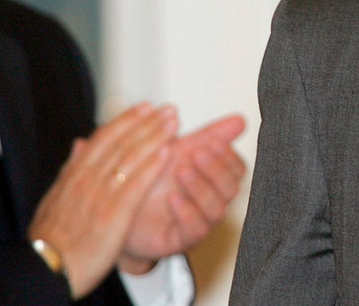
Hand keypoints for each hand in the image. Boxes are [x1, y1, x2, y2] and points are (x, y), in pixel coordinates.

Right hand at [28, 103, 176, 298]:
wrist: (45, 268)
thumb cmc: (51, 239)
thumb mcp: (54, 197)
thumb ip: (70, 170)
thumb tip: (78, 145)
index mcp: (75, 174)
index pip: (104, 138)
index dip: (127, 120)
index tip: (144, 108)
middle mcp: (88, 179)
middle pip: (121, 142)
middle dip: (147, 123)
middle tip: (168, 109)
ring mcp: (100, 195)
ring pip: (130, 157)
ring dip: (154, 137)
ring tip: (173, 123)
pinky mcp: (113, 214)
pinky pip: (135, 185)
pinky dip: (151, 166)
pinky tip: (166, 153)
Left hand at [119, 114, 245, 272]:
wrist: (118, 205)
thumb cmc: (150, 178)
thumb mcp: (178, 150)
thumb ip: (209, 135)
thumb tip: (240, 119)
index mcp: (212, 179)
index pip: (237, 169)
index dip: (228, 156)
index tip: (212, 142)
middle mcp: (209, 201)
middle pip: (231, 188)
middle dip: (215, 169)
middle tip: (196, 154)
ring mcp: (197, 222)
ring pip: (216, 210)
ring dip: (201, 188)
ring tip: (182, 171)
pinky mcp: (180, 240)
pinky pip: (195, 230)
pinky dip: (186, 212)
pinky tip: (173, 197)